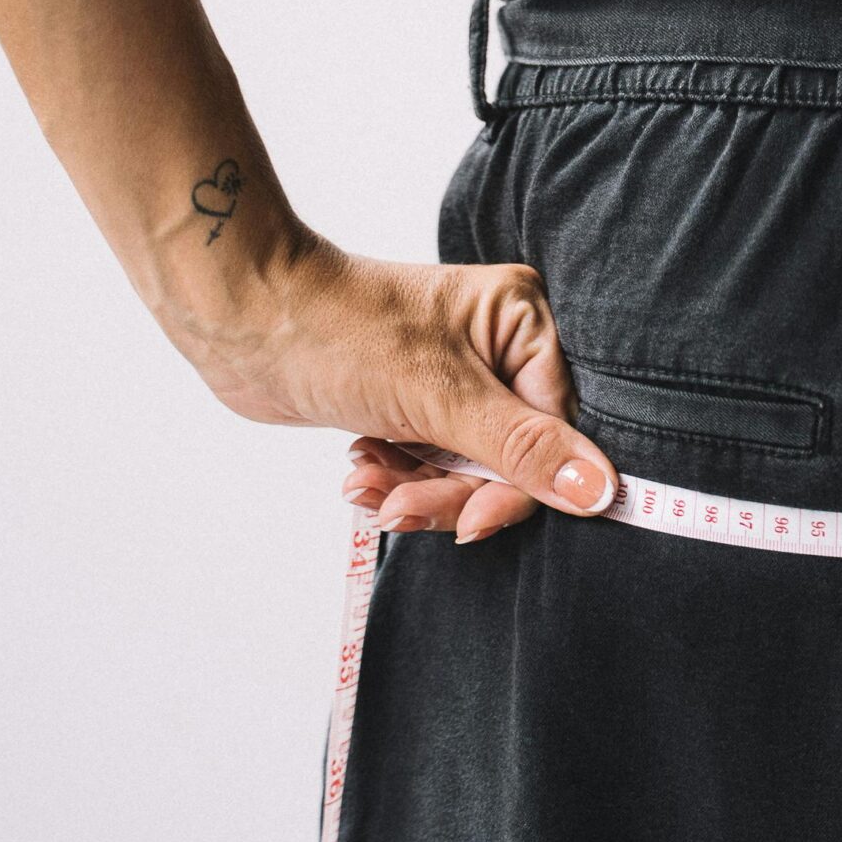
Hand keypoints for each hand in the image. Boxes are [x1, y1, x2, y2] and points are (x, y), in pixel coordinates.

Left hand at [160, 233, 614, 543]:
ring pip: (466, 467)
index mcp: (523, 322)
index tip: (474, 523)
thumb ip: (522, 451)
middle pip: (511, 455)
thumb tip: (601, 490)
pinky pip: (429, 462)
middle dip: (451, 490)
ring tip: (368, 487)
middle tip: (403, 510)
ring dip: (416, 488)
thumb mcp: (440, 398)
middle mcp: (498, 347)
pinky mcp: (416, 401)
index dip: (518, 484)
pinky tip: (360, 473)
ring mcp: (455, 376)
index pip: (554, 428)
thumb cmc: (337, 330)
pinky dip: (396, 478)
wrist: (240, 317)